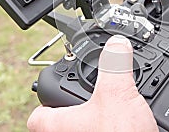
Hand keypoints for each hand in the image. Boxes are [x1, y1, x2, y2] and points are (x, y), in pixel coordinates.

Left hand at [27, 35, 157, 131]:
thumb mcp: (117, 95)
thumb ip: (114, 66)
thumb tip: (117, 45)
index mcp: (60, 126)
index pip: (38, 115)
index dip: (45, 102)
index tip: (57, 87)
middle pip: (64, 120)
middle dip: (79, 105)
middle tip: (94, 92)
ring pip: (86, 128)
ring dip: (99, 117)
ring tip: (117, 105)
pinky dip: (115, 126)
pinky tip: (130, 121)